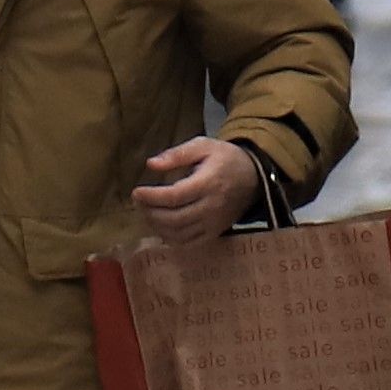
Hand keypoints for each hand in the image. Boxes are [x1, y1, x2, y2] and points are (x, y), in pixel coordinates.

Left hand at [131, 136, 264, 240]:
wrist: (253, 178)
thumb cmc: (225, 158)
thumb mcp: (203, 146)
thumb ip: (177, 154)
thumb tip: (151, 164)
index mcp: (208, 183)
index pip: (175, 196)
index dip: (152, 197)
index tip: (136, 192)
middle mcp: (212, 206)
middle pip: (174, 218)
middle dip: (151, 212)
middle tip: (139, 202)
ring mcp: (214, 223)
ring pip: (179, 233)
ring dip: (157, 226)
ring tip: (147, 212)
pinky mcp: (215, 233)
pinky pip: (189, 243)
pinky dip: (171, 238)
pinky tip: (161, 226)